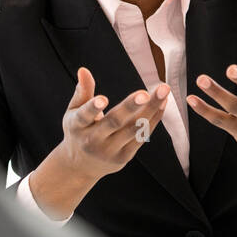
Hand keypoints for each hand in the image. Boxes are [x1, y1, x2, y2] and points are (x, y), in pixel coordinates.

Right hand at [29, 68, 170, 220]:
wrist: (80, 166)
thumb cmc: (78, 132)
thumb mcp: (73, 112)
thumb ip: (82, 92)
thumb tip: (84, 70)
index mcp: (77, 126)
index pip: (84, 116)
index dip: (93, 108)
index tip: (103, 99)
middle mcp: (93, 141)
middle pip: (114, 122)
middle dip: (131, 107)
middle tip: (145, 93)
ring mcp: (110, 151)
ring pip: (133, 129)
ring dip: (150, 109)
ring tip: (163, 91)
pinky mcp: (124, 157)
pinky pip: (141, 136)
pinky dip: (153, 119)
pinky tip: (162, 103)